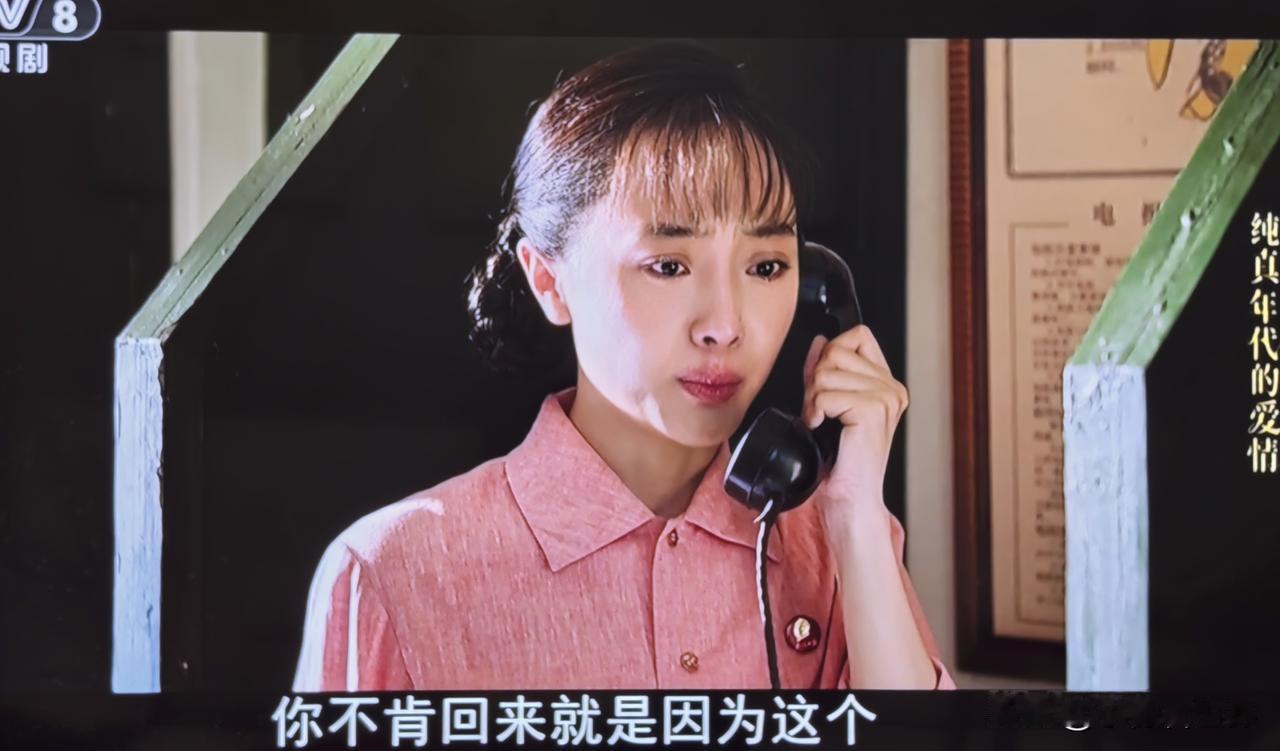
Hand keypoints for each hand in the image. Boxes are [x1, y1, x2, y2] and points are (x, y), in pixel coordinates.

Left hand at [800, 325, 908, 528]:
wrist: (848, 498)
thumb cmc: (840, 461)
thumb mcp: (828, 404)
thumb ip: (825, 370)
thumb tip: (821, 341)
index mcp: (886, 385)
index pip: (858, 336)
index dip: (831, 352)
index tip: (823, 383)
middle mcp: (891, 389)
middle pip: (837, 350)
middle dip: (816, 380)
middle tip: (820, 411)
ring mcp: (886, 398)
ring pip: (827, 372)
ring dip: (812, 399)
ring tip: (821, 422)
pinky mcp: (873, 410)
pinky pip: (826, 394)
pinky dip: (814, 411)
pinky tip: (820, 428)